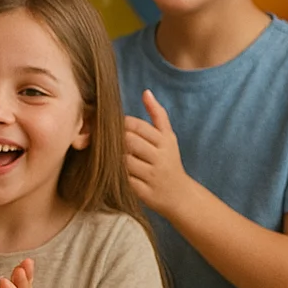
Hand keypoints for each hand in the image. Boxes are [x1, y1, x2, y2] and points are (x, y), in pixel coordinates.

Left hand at [124, 89, 191, 215]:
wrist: (180, 195)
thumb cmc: (169, 161)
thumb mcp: (168, 137)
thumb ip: (157, 114)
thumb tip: (146, 92)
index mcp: (165, 141)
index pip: (137, 126)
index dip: (121, 125)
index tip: (113, 126)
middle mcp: (161, 157)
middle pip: (129, 142)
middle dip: (116, 141)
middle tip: (108, 142)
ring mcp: (153, 175)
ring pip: (124, 161)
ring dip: (115, 158)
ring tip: (112, 157)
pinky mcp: (145, 192)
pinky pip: (124, 179)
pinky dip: (117, 175)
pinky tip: (115, 173)